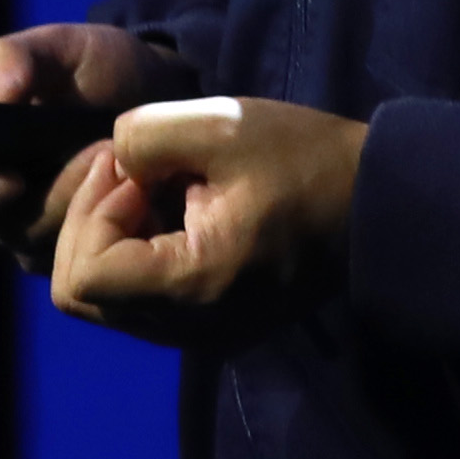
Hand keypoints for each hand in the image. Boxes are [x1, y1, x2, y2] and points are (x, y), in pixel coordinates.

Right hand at [0, 24, 179, 264]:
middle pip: (3, 230)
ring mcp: (45, 239)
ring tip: (124, 156)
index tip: (9, 177)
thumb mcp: (57, 49)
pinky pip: (91, 252)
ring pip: (51, 244)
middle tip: (96, 155)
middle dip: (53, 195)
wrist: (160, 92)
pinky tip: (139, 182)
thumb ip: (12, 60)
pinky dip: (116, 217)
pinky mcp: (90, 253)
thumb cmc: (95, 71)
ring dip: (89, 202)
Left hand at [49, 94, 366, 344]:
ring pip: (106, 300)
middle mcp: (188, 328)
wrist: (378, 207)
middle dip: (91, 225)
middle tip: (134, 173)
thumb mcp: (219, 124)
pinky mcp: (212, 325)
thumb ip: (141, 136)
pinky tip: (174, 212)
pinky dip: (139, 256)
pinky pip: (141, 301)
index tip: (133, 171)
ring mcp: (200, 334)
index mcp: (191, 287)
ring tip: (156, 189)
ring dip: (113, 239)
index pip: (83, 276)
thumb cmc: (305, 162)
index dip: (90, 214)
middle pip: (81, 295)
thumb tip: (112, 164)